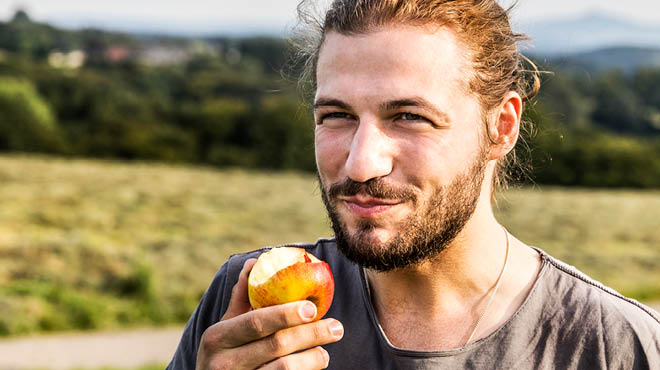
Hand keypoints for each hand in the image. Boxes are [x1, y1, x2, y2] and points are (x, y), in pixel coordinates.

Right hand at [196, 259, 343, 369]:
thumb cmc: (222, 354)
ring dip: (312, 359)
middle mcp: (224, 363)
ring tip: (326, 353)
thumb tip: (254, 262)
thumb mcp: (224, 329)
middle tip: (337, 327)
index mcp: (218, 337)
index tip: (312, 307)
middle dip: (311, 334)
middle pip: (276, 345)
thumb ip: (241, 299)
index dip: (285, 314)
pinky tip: (314, 366)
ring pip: (284, 369)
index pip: (256, 322)